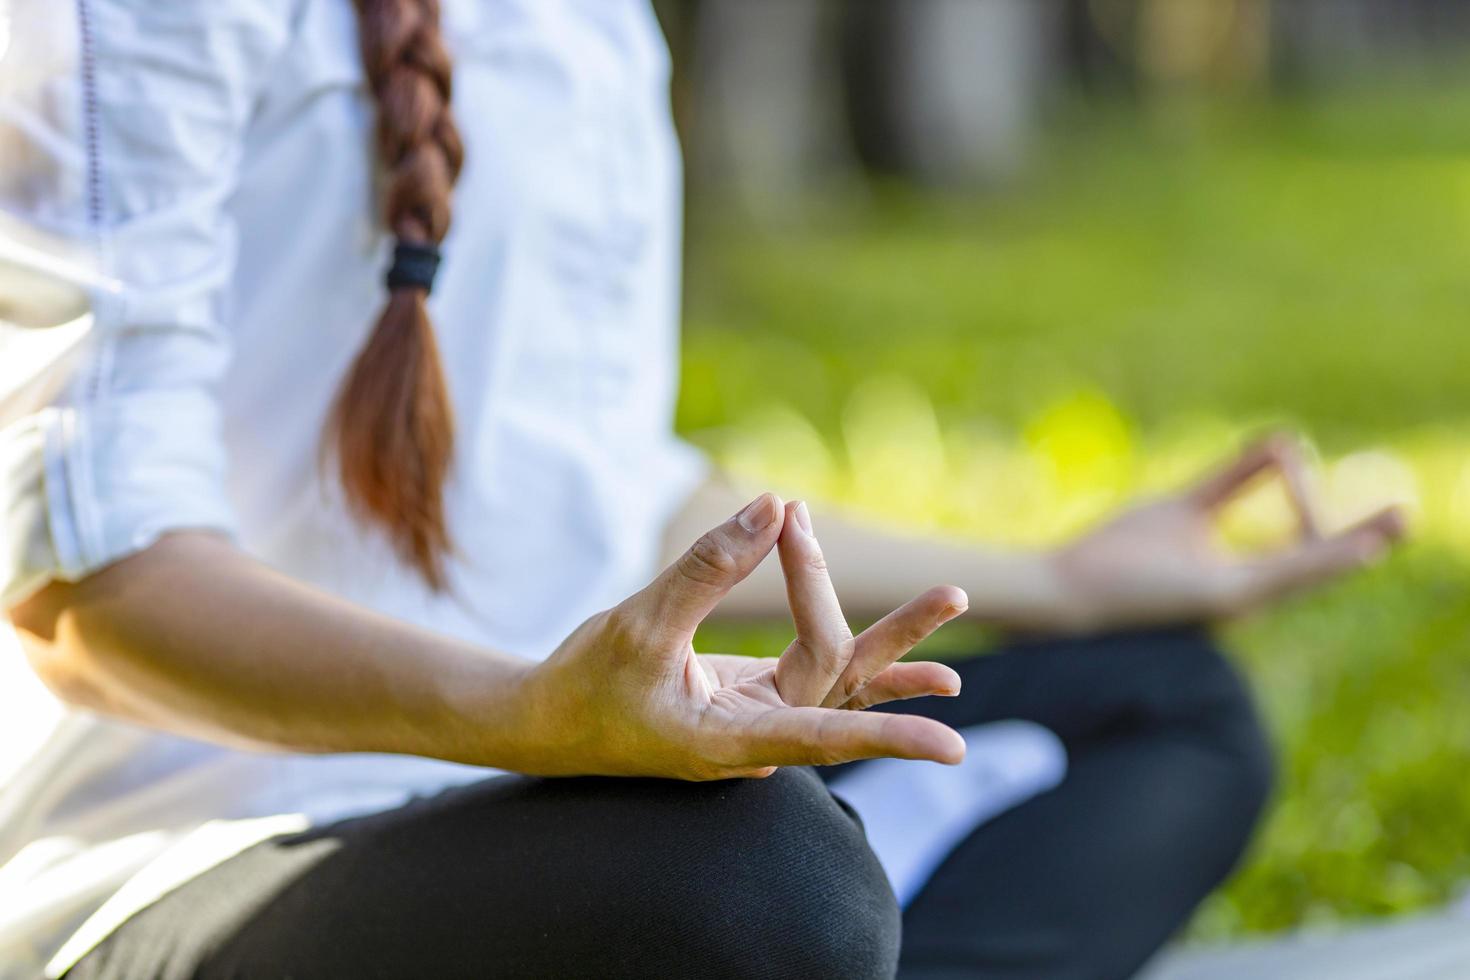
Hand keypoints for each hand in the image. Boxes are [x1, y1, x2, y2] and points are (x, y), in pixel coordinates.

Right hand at [516, 494, 969, 779]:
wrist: (548, 721)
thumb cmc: (585, 684)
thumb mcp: (641, 624)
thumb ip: (709, 569)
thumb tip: (773, 506)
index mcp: (730, 740)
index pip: (826, 734)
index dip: (891, 738)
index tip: (948, 745)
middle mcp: (761, 737)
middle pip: (840, 674)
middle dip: (873, 620)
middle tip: (911, 572)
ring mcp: (763, 719)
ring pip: (845, 677)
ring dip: (900, 642)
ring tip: (954, 600)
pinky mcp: (758, 700)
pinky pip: (827, 680)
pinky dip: (874, 669)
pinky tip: (930, 673)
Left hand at [1043, 436, 1406, 631]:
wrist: (1063, 594)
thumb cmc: (1115, 556)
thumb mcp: (1186, 506)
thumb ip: (1235, 480)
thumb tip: (1282, 442)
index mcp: (1240, 582)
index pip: (1303, 551)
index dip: (1319, 510)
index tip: (1301, 460)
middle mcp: (1245, 599)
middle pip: (1314, 559)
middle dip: (1360, 541)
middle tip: (1406, 516)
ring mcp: (1238, 601)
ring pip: (1310, 566)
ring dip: (1353, 546)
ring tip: (1398, 524)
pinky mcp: (1222, 596)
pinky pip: (1287, 571)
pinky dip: (1329, 555)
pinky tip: (1365, 543)